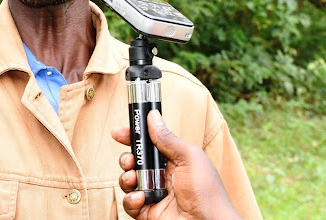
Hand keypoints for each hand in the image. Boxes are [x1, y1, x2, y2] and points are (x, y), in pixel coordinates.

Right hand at [111, 110, 240, 219]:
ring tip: (135, 180)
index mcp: (172, 160)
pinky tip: (141, 198)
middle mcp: (160, 176)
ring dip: (126, 178)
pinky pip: (129, 203)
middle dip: (126, 158)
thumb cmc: (207, 191)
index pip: (147, 144)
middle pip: (133, 162)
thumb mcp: (189, 157)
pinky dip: (131, 199)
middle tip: (130, 161)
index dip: (132, 137)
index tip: (118, 132)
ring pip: (127, 181)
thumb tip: (153, 116)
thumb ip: (167, 138)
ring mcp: (153, 194)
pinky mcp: (147, 212)